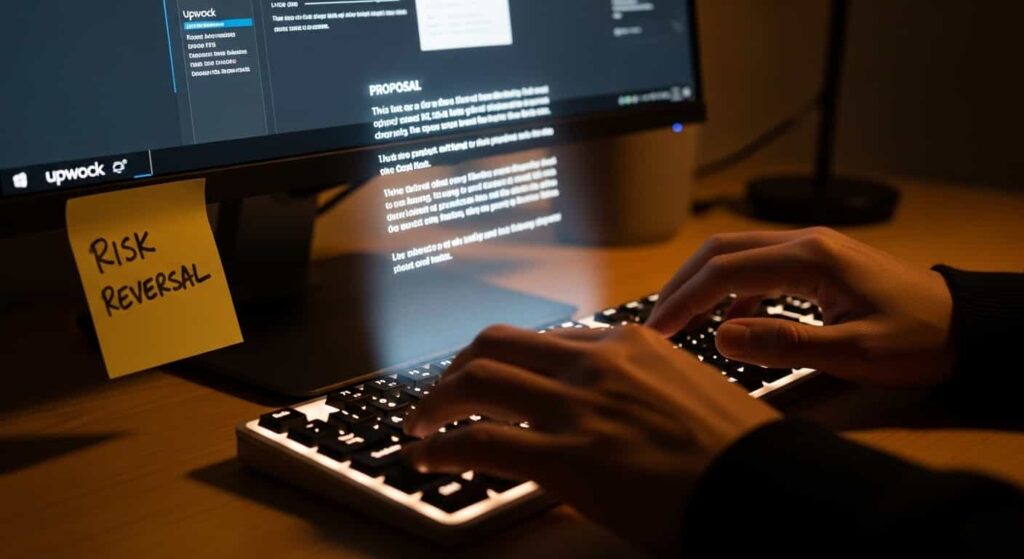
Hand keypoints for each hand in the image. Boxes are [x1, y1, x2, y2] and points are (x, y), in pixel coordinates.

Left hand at [403, 324, 779, 554]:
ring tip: (418, 426)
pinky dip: (441, 446)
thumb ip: (642, 382)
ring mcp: (578, 406)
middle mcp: (594, 362)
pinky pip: (480, 441)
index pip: (543, 339)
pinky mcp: (566, 458)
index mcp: (626, 343)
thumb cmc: (738, 447)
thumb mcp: (688, 390)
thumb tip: (613, 400)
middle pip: (495, 345)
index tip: (490, 379)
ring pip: (475, 381)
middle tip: (440, 394)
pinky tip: (428, 458)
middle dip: (456, 369)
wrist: (765, 484)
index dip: (505, 361)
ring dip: (434, 403)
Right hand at [647, 227, 954, 386]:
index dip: (683, 302)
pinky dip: (731, 293)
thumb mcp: (852, 351)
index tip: (656, 331)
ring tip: (681, 323)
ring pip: (735, 256)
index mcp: (808, 258)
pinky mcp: (815, 262)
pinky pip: (757, 269)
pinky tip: (730, 325)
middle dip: (681, 285)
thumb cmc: (916, 340)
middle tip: (655, 323)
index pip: (723, 273)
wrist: (965, 325)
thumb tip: (720, 336)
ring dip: (702, 286)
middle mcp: (803, 242)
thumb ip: (783, 343)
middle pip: (720, 251)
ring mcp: (809, 248)